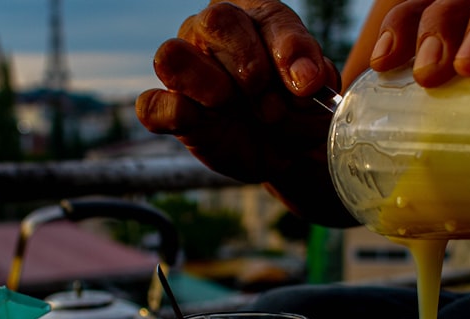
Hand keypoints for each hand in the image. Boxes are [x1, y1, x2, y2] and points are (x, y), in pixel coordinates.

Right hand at [136, 1, 355, 226]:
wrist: (284, 153)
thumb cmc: (296, 109)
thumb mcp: (318, 92)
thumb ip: (315, 75)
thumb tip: (304, 78)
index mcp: (254, 17)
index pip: (266, 14)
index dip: (287, 48)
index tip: (306, 84)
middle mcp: (212, 34)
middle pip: (216, 21)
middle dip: (250, 67)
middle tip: (271, 104)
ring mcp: (184, 71)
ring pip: (172, 55)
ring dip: (211, 86)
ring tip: (236, 109)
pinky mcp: (167, 110)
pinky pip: (151, 105)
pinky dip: (174, 113)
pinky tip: (204, 123)